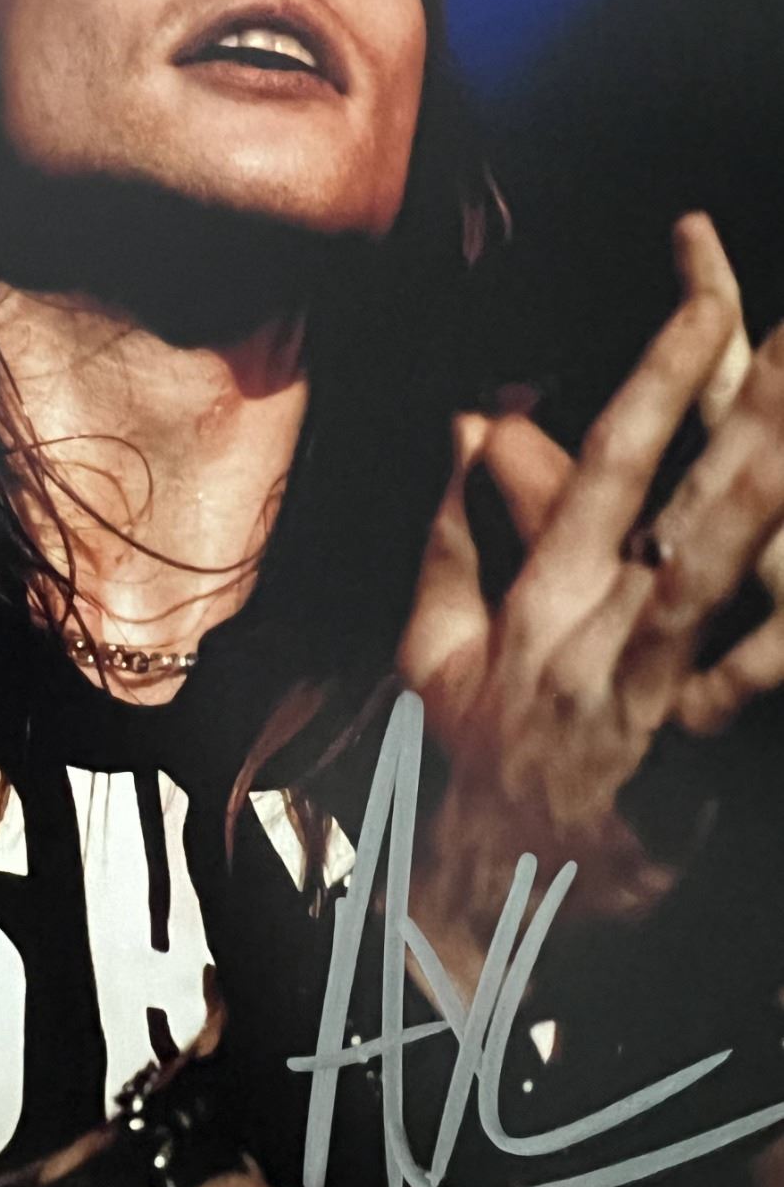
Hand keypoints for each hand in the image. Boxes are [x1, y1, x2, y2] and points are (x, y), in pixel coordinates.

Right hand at [397, 214, 783, 948]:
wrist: (479, 900)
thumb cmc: (472, 761)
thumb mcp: (437, 646)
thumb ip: (455, 530)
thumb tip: (469, 421)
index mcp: (538, 593)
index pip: (605, 457)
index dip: (659, 371)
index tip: (711, 286)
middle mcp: (588, 628)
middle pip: (681, 496)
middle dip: (752, 405)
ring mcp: (634, 693)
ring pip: (713, 575)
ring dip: (771, 493)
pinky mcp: (676, 763)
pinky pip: (736, 689)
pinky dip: (773, 640)